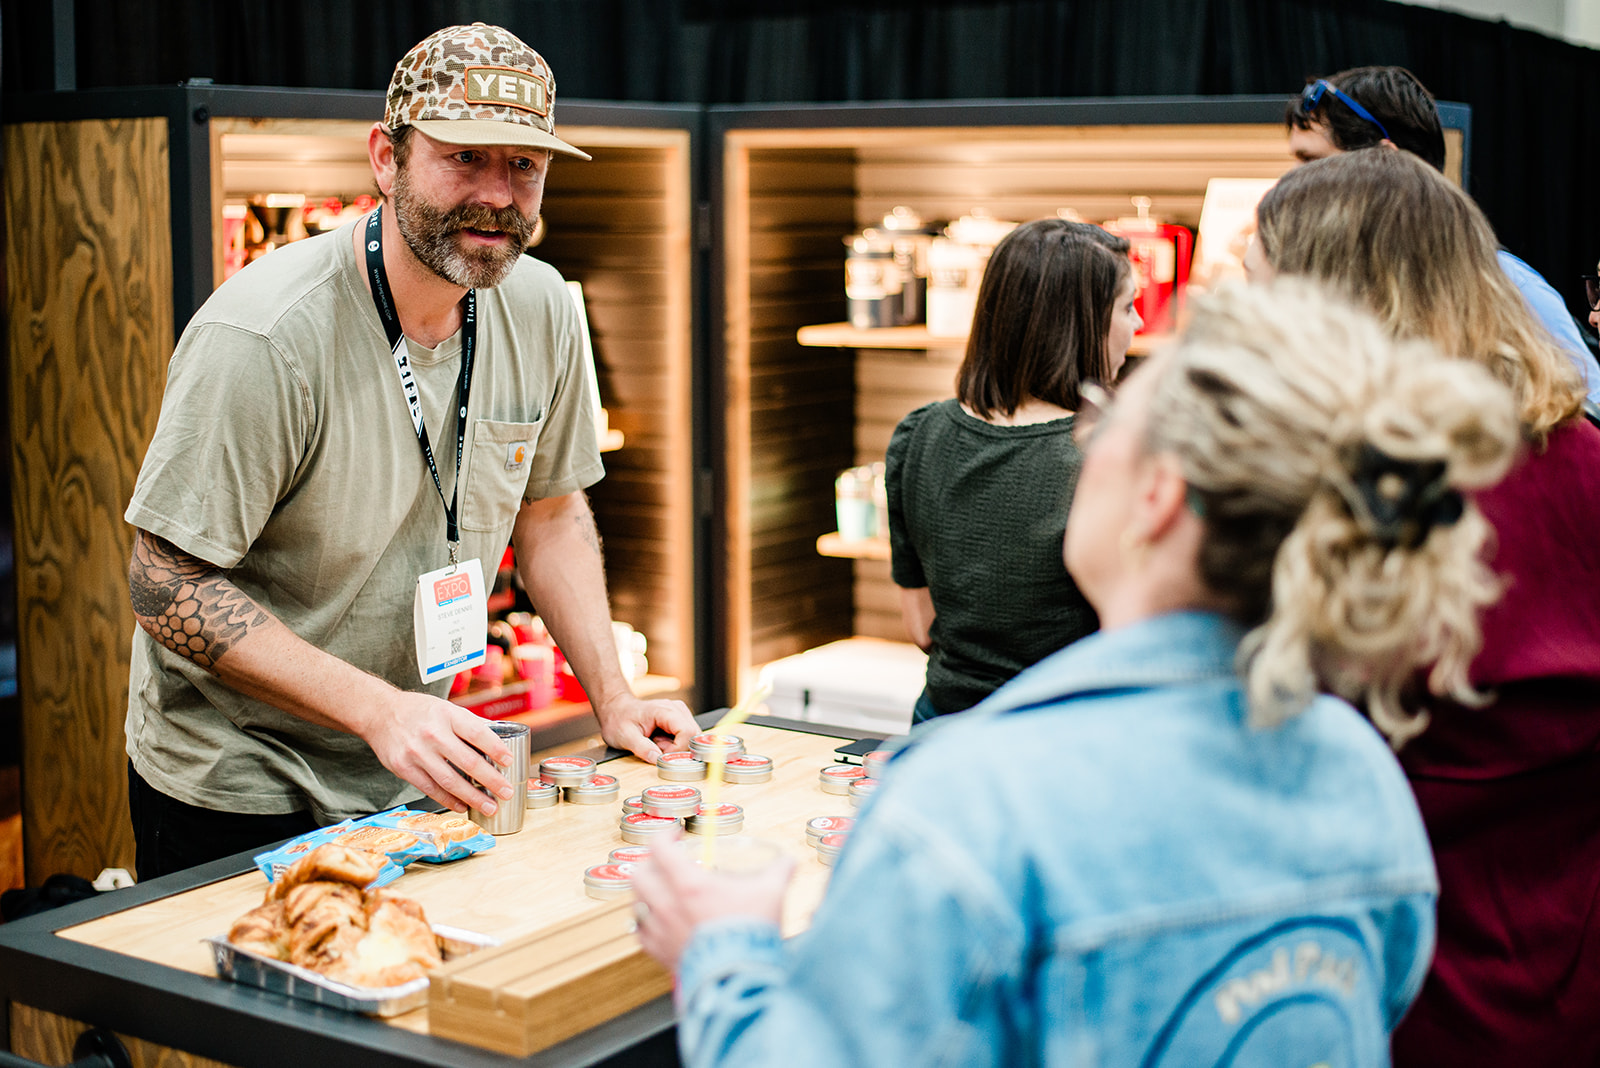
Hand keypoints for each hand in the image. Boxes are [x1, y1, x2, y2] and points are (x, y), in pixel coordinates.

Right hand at [360, 690, 514, 815]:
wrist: (379, 714)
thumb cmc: (418, 711)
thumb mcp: (446, 708)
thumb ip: (469, 724)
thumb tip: (497, 742)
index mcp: (447, 715)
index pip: (478, 733)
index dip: (496, 748)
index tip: (509, 761)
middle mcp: (433, 734)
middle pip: (468, 762)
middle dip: (491, 780)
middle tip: (507, 792)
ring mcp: (417, 753)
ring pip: (450, 781)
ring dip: (473, 797)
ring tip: (490, 806)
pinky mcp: (404, 769)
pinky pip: (431, 789)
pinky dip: (449, 800)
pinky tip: (463, 806)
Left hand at [594, 694, 696, 762]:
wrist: (616, 708)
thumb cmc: (618, 719)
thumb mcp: (625, 736)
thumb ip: (642, 748)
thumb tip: (657, 759)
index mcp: (664, 710)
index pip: (687, 732)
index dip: (678, 749)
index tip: (662, 756)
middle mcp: (676, 709)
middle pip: (693, 735)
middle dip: (678, 749)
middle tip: (658, 749)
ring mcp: (679, 713)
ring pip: (692, 737)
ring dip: (676, 747)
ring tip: (657, 744)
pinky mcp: (679, 719)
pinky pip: (686, 737)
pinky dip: (675, 744)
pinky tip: (660, 741)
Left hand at [631, 831, 794, 972]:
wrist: (739, 977)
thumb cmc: (750, 934)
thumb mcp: (770, 894)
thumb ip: (779, 873)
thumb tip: (788, 862)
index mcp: (690, 884)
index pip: (660, 847)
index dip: (665, 834)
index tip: (675, 833)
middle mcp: (668, 905)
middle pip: (640, 874)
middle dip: (650, 863)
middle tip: (664, 863)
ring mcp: (661, 931)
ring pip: (636, 903)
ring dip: (646, 893)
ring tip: (660, 892)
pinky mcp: (661, 954)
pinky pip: (642, 935)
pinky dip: (647, 925)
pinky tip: (659, 924)